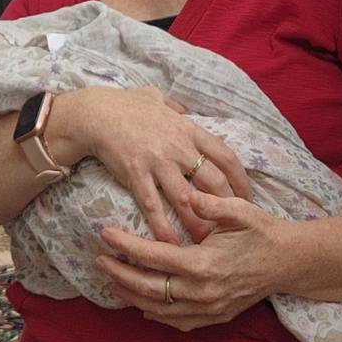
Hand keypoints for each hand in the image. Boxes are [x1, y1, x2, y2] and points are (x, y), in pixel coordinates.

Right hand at [53, 87, 251, 243]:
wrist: (95, 112)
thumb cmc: (127, 104)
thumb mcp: (158, 98)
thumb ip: (175, 108)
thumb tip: (186, 112)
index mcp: (188, 129)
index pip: (226, 157)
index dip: (240, 180)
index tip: (245, 198)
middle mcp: (178, 146)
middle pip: (213, 181)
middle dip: (226, 206)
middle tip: (230, 226)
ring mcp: (157, 161)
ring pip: (186, 198)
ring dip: (198, 223)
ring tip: (205, 243)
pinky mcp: (136, 174)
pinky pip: (153, 205)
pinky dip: (162, 226)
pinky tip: (169, 243)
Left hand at [95, 190, 296, 331]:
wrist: (290, 262)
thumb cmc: (262, 232)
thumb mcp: (240, 211)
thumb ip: (211, 204)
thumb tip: (187, 193)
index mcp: (204, 264)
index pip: (154, 256)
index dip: (126, 246)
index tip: (105, 235)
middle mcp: (203, 291)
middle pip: (149, 288)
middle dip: (120, 274)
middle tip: (99, 261)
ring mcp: (209, 308)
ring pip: (159, 309)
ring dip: (133, 297)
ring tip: (113, 282)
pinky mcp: (216, 317)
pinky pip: (179, 322)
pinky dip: (157, 315)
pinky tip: (143, 306)